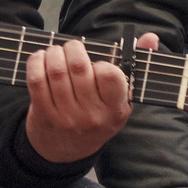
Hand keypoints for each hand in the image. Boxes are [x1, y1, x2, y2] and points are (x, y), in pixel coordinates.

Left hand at [24, 33, 158, 162]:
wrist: (67, 150)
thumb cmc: (99, 115)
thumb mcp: (121, 98)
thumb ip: (136, 64)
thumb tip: (151, 37)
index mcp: (115, 110)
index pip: (110, 75)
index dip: (101, 64)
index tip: (97, 65)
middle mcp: (91, 116)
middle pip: (79, 67)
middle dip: (73, 48)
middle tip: (72, 48)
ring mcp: (66, 117)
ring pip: (56, 71)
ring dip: (54, 53)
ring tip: (56, 52)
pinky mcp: (44, 115)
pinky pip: (36, 80)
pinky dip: (36, 62)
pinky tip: (41, 58)